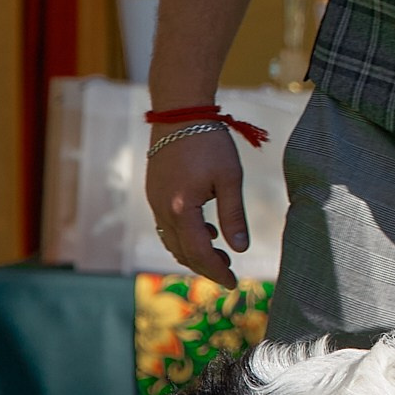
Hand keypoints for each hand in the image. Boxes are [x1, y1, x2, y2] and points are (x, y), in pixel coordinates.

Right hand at [147, 131, 248, 287]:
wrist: (179, 111)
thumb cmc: (209, 140)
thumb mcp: (229, 178)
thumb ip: (233, 215)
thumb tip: (241, 249)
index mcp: (182, 208)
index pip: (199, 253)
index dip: (217, 271)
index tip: (233, 283)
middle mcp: (162, 209)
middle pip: (182, 252)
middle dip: (205, 267)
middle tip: (228, 272)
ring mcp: (154, 201)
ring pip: (171, 241)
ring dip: (193, 253)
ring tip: (218, 254)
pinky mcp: (153, 193)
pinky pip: (166, 226)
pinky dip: (183, 237)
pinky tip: (204, 231)